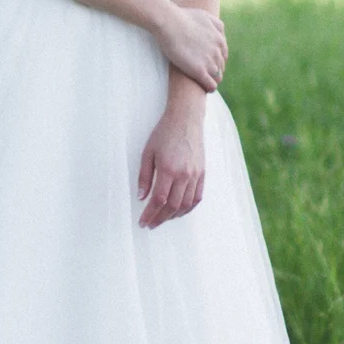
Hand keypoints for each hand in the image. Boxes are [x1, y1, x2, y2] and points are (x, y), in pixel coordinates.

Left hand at [137, 107, 206, 227]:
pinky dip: (188, 208)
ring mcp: (195, 175)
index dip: (150, 214)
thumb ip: (144, 177)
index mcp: (168, 169)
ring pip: (186, 204)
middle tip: (151, 224)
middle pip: (173, 206)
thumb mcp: (148, 153)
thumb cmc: (164, 133)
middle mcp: (184, 174)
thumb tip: (141, 197)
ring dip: (173, 216)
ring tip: (163, 218)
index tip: (143, 222)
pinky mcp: (202, 173)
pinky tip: (179, 211)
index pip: (158, 200)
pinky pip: (197, 197)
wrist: (186, 119)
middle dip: (160, 218)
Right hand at [157, 6, 227, 91]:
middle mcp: (217, 51)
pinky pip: (211, 85)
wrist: (169, 22)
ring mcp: (209, 62)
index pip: (223, 56)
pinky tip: (205, 89)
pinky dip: (210, 88)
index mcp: (219, 40)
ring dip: (212, 79)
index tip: (206, 63)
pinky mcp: (199, 71)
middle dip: (214, 70)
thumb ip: (216, 25)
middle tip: (203, 73)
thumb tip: (220, 34)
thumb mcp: (205, 16)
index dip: (215, 60)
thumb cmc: (182, 17)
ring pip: (217, 77)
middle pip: (221, 66)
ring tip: (203, 82)